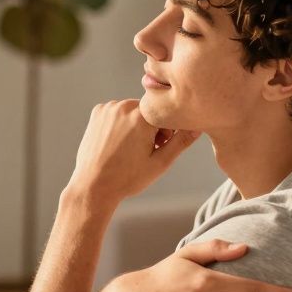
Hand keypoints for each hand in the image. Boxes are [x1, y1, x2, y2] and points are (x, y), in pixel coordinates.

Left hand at [65, 99, 199, 207]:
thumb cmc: (127, 178)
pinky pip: (118, 111)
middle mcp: (125, 106)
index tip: (158, 147)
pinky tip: (116, 142)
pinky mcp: (98, 111)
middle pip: (150, 110)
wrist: (93, 185)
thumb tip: (198, 127)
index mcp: (142, 116)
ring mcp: (109, 107)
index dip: (166, 132)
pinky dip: (121, 122)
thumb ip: (181, 142)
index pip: (167, 114)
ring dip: (136, 124)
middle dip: (151, 127)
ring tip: (129, 148)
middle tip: (144, 150)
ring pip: (134, 110)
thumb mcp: (160, 163)